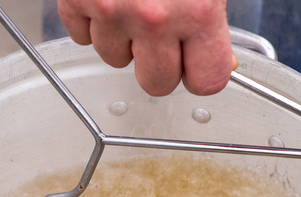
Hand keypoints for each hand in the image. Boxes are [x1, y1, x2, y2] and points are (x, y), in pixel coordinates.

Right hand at [58, 0, 234, 96]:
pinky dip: (89, 18)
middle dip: (158, 64)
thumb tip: (220, 62)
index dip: (202, 72)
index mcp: (198, 9)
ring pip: (113, 58)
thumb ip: (210, 19)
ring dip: (121, 37)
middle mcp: (153, 17)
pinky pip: (80, 33)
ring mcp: (109, 10)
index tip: (197, 63)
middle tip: (160, 32)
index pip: (206, 81)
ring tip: (130, 0)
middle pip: (156, 84)